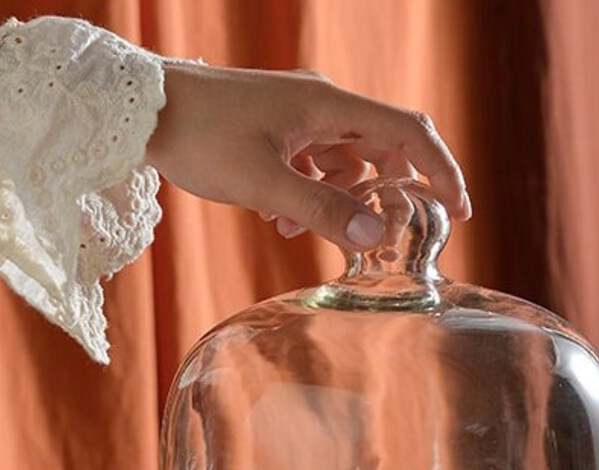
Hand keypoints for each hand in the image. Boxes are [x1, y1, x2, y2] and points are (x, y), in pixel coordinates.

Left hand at [145, 62, 470, 249]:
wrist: (141, 110)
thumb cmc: (200, 136)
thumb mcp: (265, 184)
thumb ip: (323, 211)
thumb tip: (377, 235)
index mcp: (328, 105)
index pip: (408, 132)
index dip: (441, 171)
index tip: (458, 211)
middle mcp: (321, 104)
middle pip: (383, 148)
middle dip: (391, 194)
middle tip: (390, 236)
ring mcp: (299, 115)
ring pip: (347, 161)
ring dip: (341, 200)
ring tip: (305, 230)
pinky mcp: (277, 129)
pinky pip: (315, 164)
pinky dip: (313, 194)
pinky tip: (283, 219)